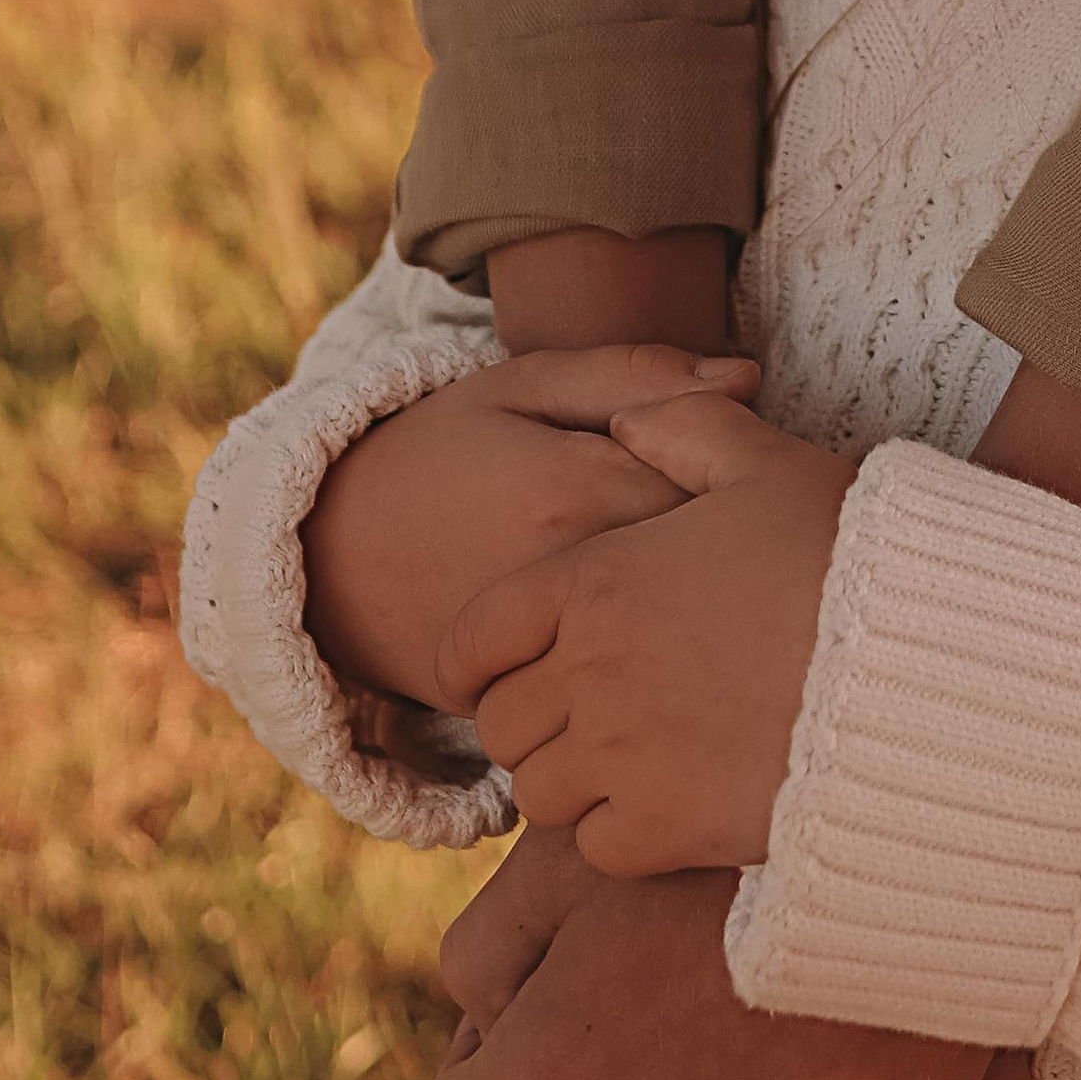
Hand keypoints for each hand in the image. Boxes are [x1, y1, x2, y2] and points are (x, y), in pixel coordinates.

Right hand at [299, 343, 755, 713]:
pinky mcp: (524, 704)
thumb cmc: (439, 453)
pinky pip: (621, 700)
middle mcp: (562, 576)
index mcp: (571, 485)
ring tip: (714, 600)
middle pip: (707, 575)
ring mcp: (541, 652)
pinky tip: (670, 648)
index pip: (716, 489)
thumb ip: (635, 374)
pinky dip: (656, 678)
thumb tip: (751, 377)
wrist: (324, 555)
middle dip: (745, 560)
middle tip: (754, 542)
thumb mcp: (522, 387)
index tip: (756, 479)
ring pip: (671, 645)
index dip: (754, 483)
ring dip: (706, 624)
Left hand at [448, 393, 852, 872]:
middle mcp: (591, 673)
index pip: (474, 637)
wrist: (925, 664)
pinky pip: (595, 847)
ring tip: (622, 756)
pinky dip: (615, 831)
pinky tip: (664, 799)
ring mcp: (625, 759)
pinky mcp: (669, 831)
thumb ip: (684, 426)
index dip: (476, 654)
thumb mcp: (766, 462)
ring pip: (538, 792)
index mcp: (596, 581)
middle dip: (529, 715)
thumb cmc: (848, 553)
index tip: (503, 664)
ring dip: (568, 776)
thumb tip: (627, 422)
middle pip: (502, 722)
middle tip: (582, 706)